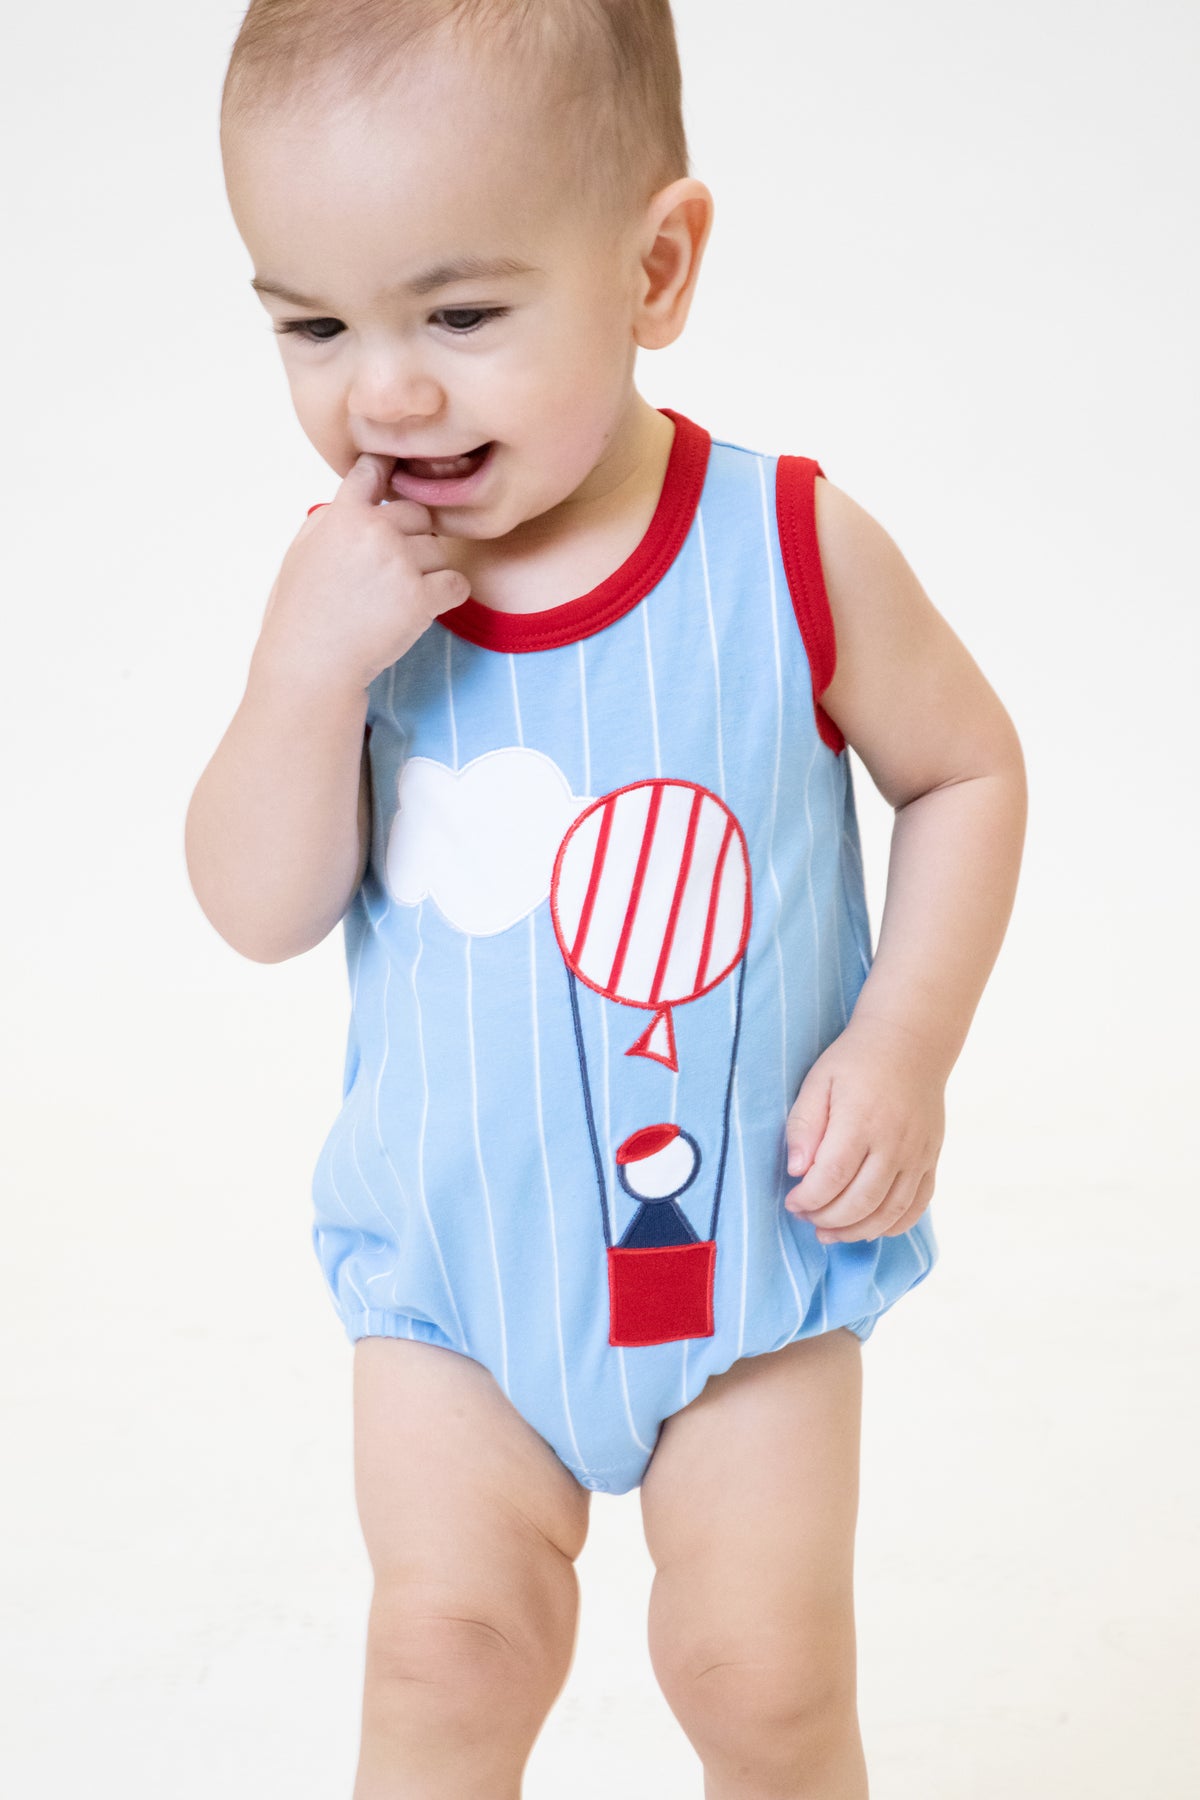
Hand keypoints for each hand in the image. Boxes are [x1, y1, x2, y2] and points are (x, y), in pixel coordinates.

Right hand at [256, 452, 471, 692]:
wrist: (312, 664)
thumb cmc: (300, 614)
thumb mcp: (301, 552)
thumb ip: (330, 520)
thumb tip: (358, 503)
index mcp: (342, 515)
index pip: (372, 470)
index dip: (388, 471)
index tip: (400, 475)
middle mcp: (373, 531)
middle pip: (419, 513)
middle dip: (413, 538)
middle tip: (394, 570)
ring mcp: (400, 562)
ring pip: (439, 550)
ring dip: (428, 570)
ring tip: (398, 597)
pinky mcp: (421, 597)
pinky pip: (457, 583)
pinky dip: (448, 595)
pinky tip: (426, 607)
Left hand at [782, 1014, 945, 1242]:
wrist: (911, 1041)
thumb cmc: (856, 1060)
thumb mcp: (818, 1081)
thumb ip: (803, 1125)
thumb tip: (796, 1171)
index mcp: (861, 1121)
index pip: (831, 1178)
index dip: (807, 1200)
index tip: (791, 1202)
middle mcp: (894, 1142)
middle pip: (860, 1202)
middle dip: (827, 1220)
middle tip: (806, 1218)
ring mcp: (918, 1154)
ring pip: (890, 1212)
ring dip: (857, 1231)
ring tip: (830, 1233)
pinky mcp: (931, 1159)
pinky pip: (917, 1205)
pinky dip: (893, 1225)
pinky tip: (869, 1228)